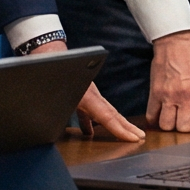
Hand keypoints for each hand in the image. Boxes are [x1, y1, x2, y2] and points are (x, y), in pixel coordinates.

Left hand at [25, 38, 144, 141]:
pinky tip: (90, 132)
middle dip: (127, 126)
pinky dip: (94, 121)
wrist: (48, 52)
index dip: (121, 129)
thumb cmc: (51, 71)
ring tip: (126, 134)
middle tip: (140, 137)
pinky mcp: (81, 94)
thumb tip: (50, 128)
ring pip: (104, 111)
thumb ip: (54, 113)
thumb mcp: (51, 94)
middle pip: (112, 113)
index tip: (134, 138)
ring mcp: (88, 93)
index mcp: (86, 96)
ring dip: (115, 123)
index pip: (107, 116)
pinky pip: (91, 110)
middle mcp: (91, 94)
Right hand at [145, 31, 189, 133]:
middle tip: (185, 118)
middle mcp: (187, 98)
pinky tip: (160, 113)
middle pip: (184, 129)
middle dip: (184, 127)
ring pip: (166, 126)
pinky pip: (151, 116)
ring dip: (169, 124)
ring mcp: (169, 96)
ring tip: (172, 115)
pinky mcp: (155, 93)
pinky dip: (155, 119)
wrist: (176, 41)